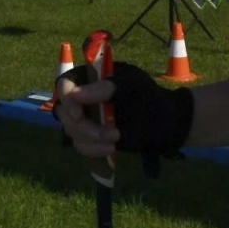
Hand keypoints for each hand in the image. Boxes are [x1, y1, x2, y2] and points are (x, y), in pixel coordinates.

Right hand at [53, 61, 194, 176]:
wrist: (164, 124)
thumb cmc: (149, 98)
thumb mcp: (132, 87)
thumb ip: (105, 88)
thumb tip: (75, 94)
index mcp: (91, 77)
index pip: (65, 83)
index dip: (66, 98)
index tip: (78, 114)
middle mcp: (83, 97)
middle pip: (64, 111)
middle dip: (83, 126)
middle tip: (109, 132)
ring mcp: (86, 118)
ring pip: (71, 131)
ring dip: (91, 139)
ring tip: (116, 139)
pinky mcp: (90, 137)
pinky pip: (80, 146)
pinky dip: (93, 149)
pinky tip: (111, 149)